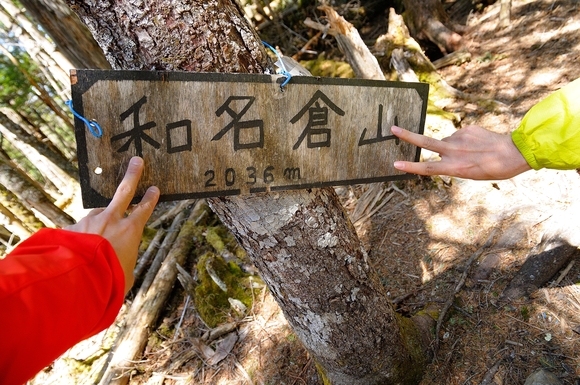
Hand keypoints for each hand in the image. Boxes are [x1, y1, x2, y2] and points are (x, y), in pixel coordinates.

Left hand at [66, 157, 159, 292]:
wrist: (76, 279)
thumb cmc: (109, 281)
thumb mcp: (126, 277)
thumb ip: (124, 264)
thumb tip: (120, 265)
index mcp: (130, 230)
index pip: (144, 209)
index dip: (150, 198)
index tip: (154, 188)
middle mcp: (110, 220)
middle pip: (124, 192)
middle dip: (132, 176)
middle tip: (136, 161)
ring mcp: (88, 222)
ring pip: (96, 216)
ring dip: (98, 223)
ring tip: (95, 240)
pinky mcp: (70, 229)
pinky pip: (76, 232)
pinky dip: (78, 239)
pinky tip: (74, 251)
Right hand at [391, 125, 531, 179]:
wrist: (514, 153)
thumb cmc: (493, 169)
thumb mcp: (469, 173)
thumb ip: (452, 162)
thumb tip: (443, 147)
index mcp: (454, 167)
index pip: (426, 168)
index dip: (409, 166)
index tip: (395, 164)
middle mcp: (454, 152)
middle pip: (425, 143)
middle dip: (407, 135)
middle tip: (393, 128)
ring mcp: (460, 138)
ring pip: (447, 141)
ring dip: (453, 146)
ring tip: (472, 152)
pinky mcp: (467, 129)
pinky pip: (459, 135)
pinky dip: (464, 140)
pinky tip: (477, 144)